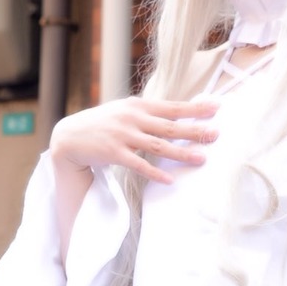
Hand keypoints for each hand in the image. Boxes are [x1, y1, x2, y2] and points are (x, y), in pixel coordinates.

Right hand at [50, 96, 218, 185]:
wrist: (69, 136)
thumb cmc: (102, 124)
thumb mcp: (125, 111)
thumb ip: (147, 113)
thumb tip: (175, 115)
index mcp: (138, 106)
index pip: (172, 107)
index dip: (195, 108)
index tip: (216, 107)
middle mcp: (132, 118)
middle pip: (170, 126)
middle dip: (195, 130)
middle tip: (216, 135)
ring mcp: (123, 135)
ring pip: (158, 146)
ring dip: (181, 153)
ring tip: (201, 159)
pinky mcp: (114, 153)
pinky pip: (138, 165)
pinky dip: (155, 173)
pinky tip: (170, 180)